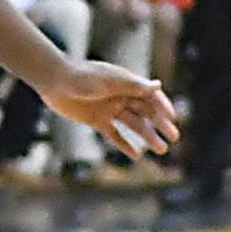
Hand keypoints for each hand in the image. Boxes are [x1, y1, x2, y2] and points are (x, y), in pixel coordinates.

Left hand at [38, 59, 178, 158]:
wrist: (56, 81)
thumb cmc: (84, 76)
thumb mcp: (111, 81)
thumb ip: (135, 85)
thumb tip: (158, 85)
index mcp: (127, 83)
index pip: (150, 95)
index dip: (163, 106)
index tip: (173, 118)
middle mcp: (121, 96)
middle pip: (145, 111)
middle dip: (160, 124)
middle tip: (174, 137)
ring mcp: (109, 108)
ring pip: (134, 124)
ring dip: (148, 136)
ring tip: (161, 149)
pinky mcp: (97, 120)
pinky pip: (114, 134)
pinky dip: (125, 144)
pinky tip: (136, 155)